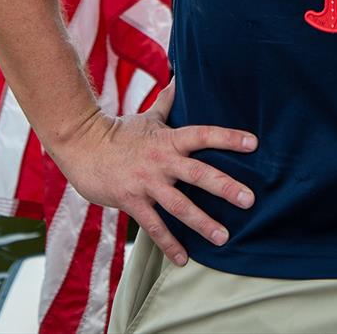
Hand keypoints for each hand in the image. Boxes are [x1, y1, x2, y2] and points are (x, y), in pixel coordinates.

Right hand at [51, 78, 257, 265]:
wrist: (82, 146)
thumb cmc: (119, 132)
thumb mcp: (147, 116)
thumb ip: (167, 102)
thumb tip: (180, 78)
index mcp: (169, 139)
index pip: (204, 135)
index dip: (228, 138)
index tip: (253, 143)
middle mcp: (162, 161)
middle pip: (198, 173)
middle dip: (225, 187)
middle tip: (249, 200)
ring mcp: (147, 183)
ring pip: (179, 206)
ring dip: (203, 223)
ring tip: (224, 237)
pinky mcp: (132, 202)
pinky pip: (154, 227)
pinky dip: (169, 244)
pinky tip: (184, 259)